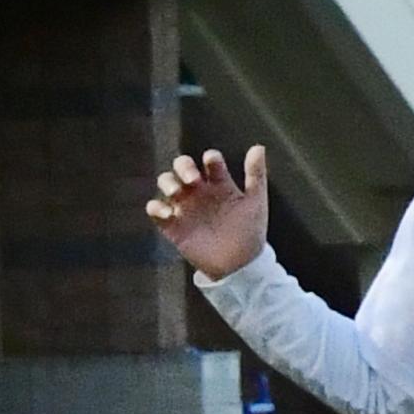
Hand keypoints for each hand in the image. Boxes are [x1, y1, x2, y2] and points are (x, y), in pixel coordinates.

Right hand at [144, 145, 271, 278]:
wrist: (240, 266)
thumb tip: (258, 146)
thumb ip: (256, 175)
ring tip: (177, 192)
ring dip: (167, 182)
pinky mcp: (173, 225)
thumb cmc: (250, 233)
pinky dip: (156, 208)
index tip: (212, 164)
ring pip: (166, 183)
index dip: (209, 158)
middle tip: (192, 179)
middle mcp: (200, 192)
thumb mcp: (255, 202)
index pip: (210, 161)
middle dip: (183, 166)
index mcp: (220, 184)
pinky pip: (155, 210)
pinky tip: (168, 214)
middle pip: (183, 166)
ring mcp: (186, 207)